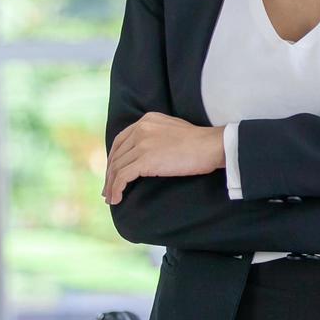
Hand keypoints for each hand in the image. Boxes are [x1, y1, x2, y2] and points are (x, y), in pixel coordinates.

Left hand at [103, 113, 225, 204]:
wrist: (211, 146)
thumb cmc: (200, 142)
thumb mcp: (173, 129)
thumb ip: (157, 134)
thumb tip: (148, 152)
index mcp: (146, 120)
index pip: (120, 140)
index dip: (113, 159)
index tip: (113, 173)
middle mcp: (140, 129)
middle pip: (116, 155)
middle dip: (110, 174)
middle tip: (108, 190)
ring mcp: (142, 144)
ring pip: (117, 167)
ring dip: (111, 185)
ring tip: (111, 198)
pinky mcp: (145, 160)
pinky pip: (123, 177)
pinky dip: (116, 189)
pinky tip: (116, 199)